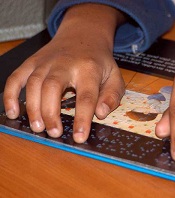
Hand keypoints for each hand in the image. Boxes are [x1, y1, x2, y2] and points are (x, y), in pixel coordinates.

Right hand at [3, 4, 125, 142]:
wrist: (83, 35)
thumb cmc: (99, 61)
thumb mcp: (115, 75)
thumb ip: (112, 95)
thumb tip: (100, 114)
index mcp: (89, 69)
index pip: (86, 97)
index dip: (82, 118)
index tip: (79, 137)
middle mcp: (65, 64)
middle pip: (53, 87)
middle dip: (51, 113)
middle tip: (54, 133)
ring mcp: (46, 62)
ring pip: (33, 83)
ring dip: (33, 108)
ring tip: (38, 128)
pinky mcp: (32, 62)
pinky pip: (16, 77)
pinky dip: (10, 95)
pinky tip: (13, 112)